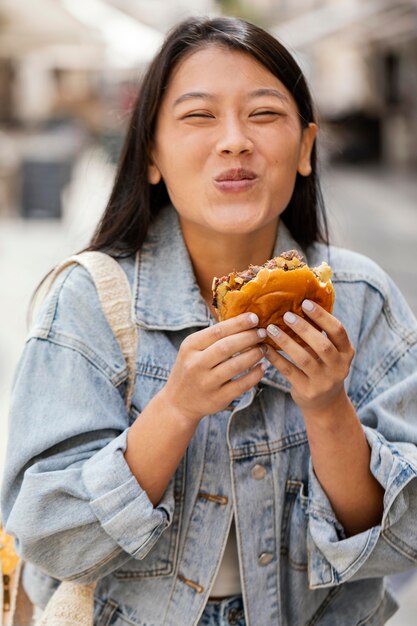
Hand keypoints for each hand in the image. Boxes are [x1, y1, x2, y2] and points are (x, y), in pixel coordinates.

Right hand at [160, 313, 266, 424]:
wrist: (178, 403)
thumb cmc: (190, 369)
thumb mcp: (192, 349)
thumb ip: (213, 337)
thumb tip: (244, 321)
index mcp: (190, 347)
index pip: (217, 331)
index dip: (239, 323)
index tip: (255, 318)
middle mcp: (196, 365)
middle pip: (227, 347)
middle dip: (249, 338)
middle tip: (263, 333)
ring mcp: (206, 383)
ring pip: (235, 366)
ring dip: (254, 355)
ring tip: (264, 348)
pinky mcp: (217, 399)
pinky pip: (241, 385)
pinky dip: (255, 375)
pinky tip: (263, 367)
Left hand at [264, 300, 354, 415]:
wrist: (325, 403)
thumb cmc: (323, 367)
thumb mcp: (329, 352)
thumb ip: (320, 333)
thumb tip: (298, 303)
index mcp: (346, 352)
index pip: (338, 331)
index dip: (322, 316)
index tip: (305, 303)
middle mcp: (339, 367)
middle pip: (322, 345)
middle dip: (303, 328)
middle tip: (286, 315)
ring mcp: (324, 381)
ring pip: (304, 359)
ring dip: (286, 342)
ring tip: (270, 329)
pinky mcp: (308, 391)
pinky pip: (289, 371)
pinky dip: (276, 358)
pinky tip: (265, 348)